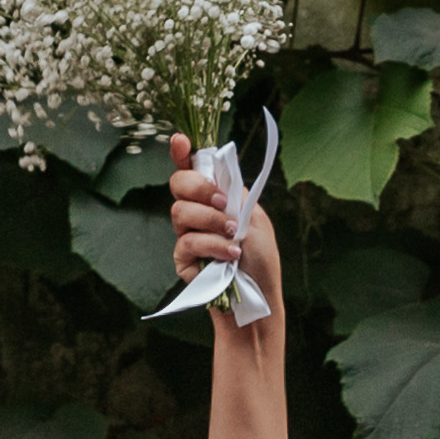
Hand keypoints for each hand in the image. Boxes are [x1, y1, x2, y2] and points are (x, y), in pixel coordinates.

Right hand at [169, 131, 286, 328]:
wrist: (259, 297)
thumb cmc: (261, 259)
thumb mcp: (254, 218)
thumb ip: (234, 193)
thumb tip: (218, 168)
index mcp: (215, 198)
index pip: (192, 168)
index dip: (182, 152)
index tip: (181, 141)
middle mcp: (197, 212)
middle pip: (178, 184)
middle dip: (198, 187)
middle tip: (221, 203)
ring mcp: (188, 235)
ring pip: (180, 212)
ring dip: (210, 221)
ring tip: (234, 236)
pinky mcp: (183, 260)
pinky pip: (186, 243)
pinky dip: (211, 246)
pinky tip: (229, 255)